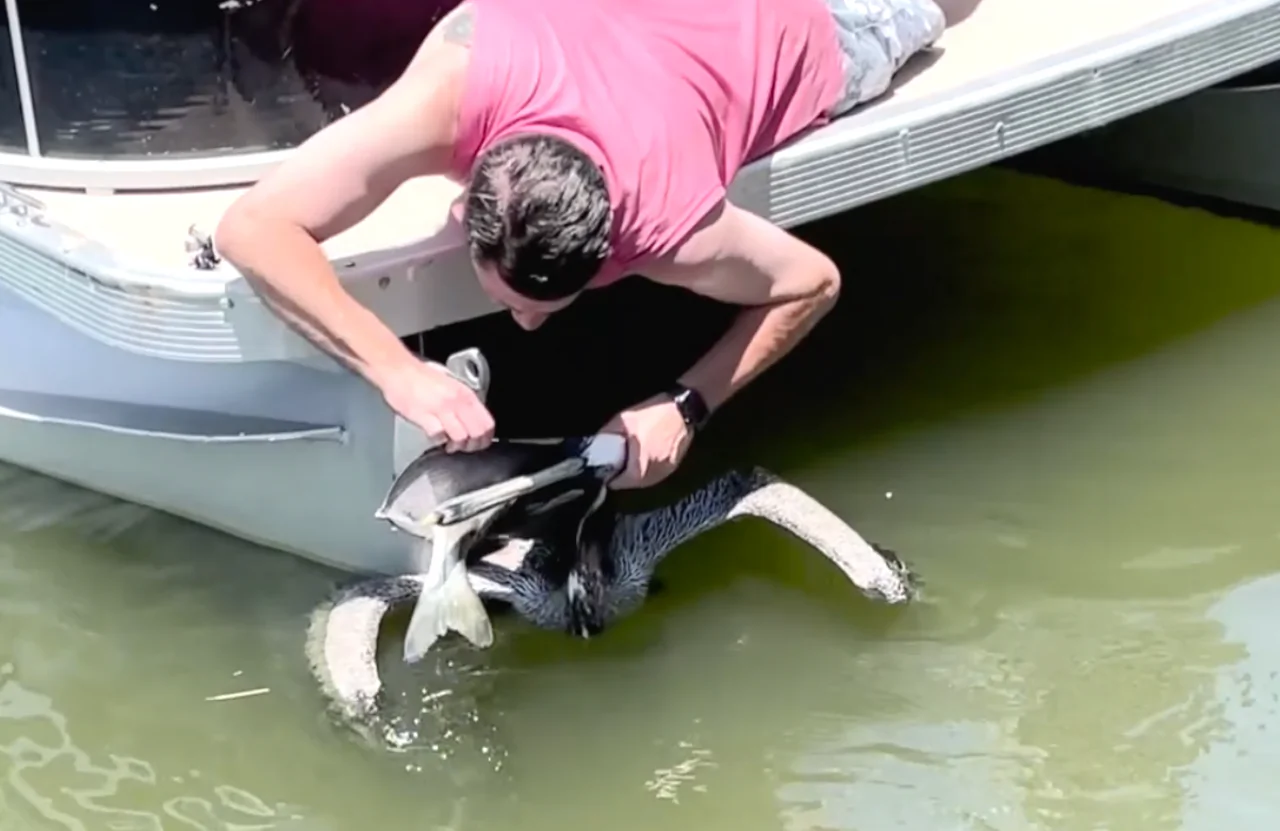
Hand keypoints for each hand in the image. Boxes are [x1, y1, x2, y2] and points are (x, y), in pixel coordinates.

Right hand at [381, 361, 495, 452]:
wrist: (398, 370)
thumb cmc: (421, 376)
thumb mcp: (451, 383)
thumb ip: (463, 400)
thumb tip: (472, 416)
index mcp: (465, 393)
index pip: (487, 422)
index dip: (486, 437)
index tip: (481, 442)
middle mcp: (456, 401)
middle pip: (477, 433)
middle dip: (473, 445)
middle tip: (465, 446)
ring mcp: (440, 408)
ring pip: (460, 437)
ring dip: (456, 445)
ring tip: (450, 444)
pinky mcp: (424, 416)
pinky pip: (438, 435)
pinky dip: (438, 440)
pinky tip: (435, 436)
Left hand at [599, 393, 692, 489]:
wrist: (683, 411)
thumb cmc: (653, 415)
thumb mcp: (623, 421)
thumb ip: (607, 436)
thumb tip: (596, 446)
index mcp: (637, 470)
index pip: (615, 483)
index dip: (607, 473)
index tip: (604, 464)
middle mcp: (651, 477)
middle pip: (629, 483)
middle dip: (620, 473)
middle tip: (615, 459)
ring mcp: (664, 474)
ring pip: (642, 480)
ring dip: (633, 473)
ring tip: (628, 457)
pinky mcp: (673, 468)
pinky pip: (654, 474)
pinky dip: (646, 468)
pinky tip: (643, 456)